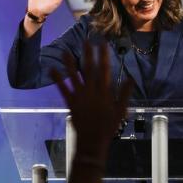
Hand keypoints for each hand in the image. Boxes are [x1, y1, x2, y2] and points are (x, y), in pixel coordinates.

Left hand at [52, 42, 131, 157]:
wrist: (92, 142)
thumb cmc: (108, 127)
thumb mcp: (121, 111)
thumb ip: (125, 94)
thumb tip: (130, 79)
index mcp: (104, 92)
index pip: (104, 69)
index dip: (103, 55)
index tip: (102, 44)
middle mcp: (91, 91)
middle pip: (89, 69)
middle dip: (87, 54)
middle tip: (86, 41)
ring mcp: (79, 97)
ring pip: (74, 76)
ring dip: (69, 63)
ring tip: (66, 51)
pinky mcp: (70, 103)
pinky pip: (62, 89)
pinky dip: (57, 79)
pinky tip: (51, 69)